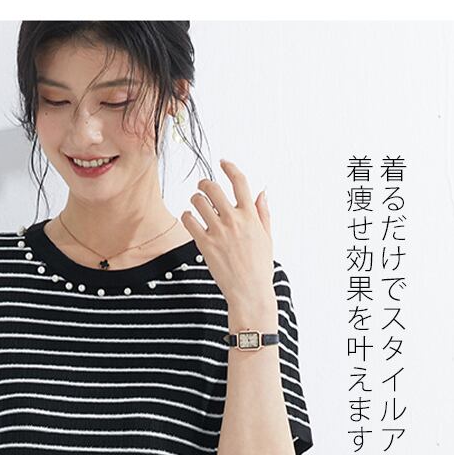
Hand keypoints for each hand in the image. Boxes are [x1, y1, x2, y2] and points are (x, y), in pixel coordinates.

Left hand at [182, 160, 275, 326]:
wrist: (250, 292)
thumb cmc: (259, 267)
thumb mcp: (267, 237)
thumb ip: (262, 213)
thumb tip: (261, 192)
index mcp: (250, 215)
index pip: (239, 181)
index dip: (229, 167)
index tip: (223, 162)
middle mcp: (234, 219)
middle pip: (213, 187)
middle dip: (205, 183)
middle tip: (202, 186)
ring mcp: (218, 231)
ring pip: (198, 201)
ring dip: (195, 199)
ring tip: (196, 205)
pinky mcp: (205, 244)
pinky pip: (189, 220)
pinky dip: (187, 216)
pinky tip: (189, 219)